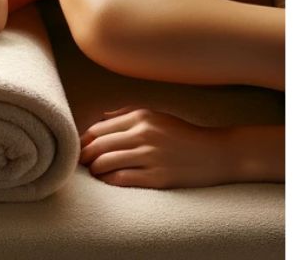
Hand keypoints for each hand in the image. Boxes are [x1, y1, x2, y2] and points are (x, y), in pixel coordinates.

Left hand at [78, 107, 232, 188]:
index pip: (98, 129)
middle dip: (85, 156)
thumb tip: (98, 119)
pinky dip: (109, 180)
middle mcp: (144, 134)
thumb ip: (126, 115)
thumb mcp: (155, 116)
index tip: (81, 148)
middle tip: (82, 163)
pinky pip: (122, 179)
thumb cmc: (181, 134)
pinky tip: (108, 180)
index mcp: (141, 117)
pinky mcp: (158, 177)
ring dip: (95, 170)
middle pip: (99, 146)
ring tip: (95, 172)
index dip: (85, 141)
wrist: (215, 153)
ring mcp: (151, 156)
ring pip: (107, 163)